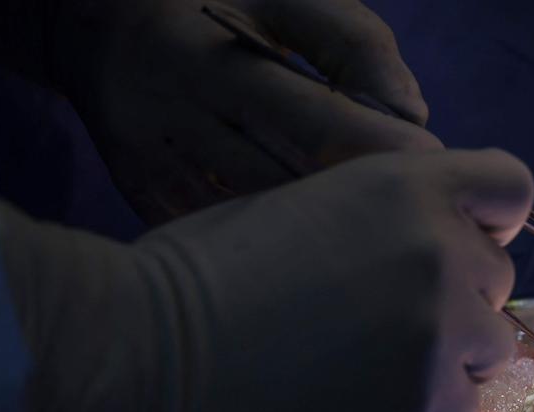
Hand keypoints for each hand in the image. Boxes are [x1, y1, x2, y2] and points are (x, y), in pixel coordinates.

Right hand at [0, 149, 533, 411]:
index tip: (454, 247)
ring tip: (365, 372)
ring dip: (443, 361)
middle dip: (453, 300)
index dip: (488, 220)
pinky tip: (356, 411)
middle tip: (376, 325)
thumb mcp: (300, 205)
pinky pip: (458, 410)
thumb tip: (417, 252)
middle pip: (498, 277)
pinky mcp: (426, 401)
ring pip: (488, 348)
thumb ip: (377, 218)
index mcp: (404, 183)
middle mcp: (439, 247)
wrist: (143, 354)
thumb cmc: (194, 273)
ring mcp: (439, 327)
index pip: (510, 185)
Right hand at [37, 0, 440, 223]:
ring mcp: (160, 178)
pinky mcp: (149, 212)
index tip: (436, 173)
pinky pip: (229, 255)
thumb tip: (414, 118)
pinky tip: (322, 264)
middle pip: (296, 194)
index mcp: (219, 66)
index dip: (389, 157)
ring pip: (263, 237)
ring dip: (331, 250)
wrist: (96, 29)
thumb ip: (357, 46)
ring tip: (382, 249)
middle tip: (423, 226)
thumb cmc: (217, 4)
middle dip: (369, 215)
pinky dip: (282, 263)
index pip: (321, 126)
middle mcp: (181, 126)